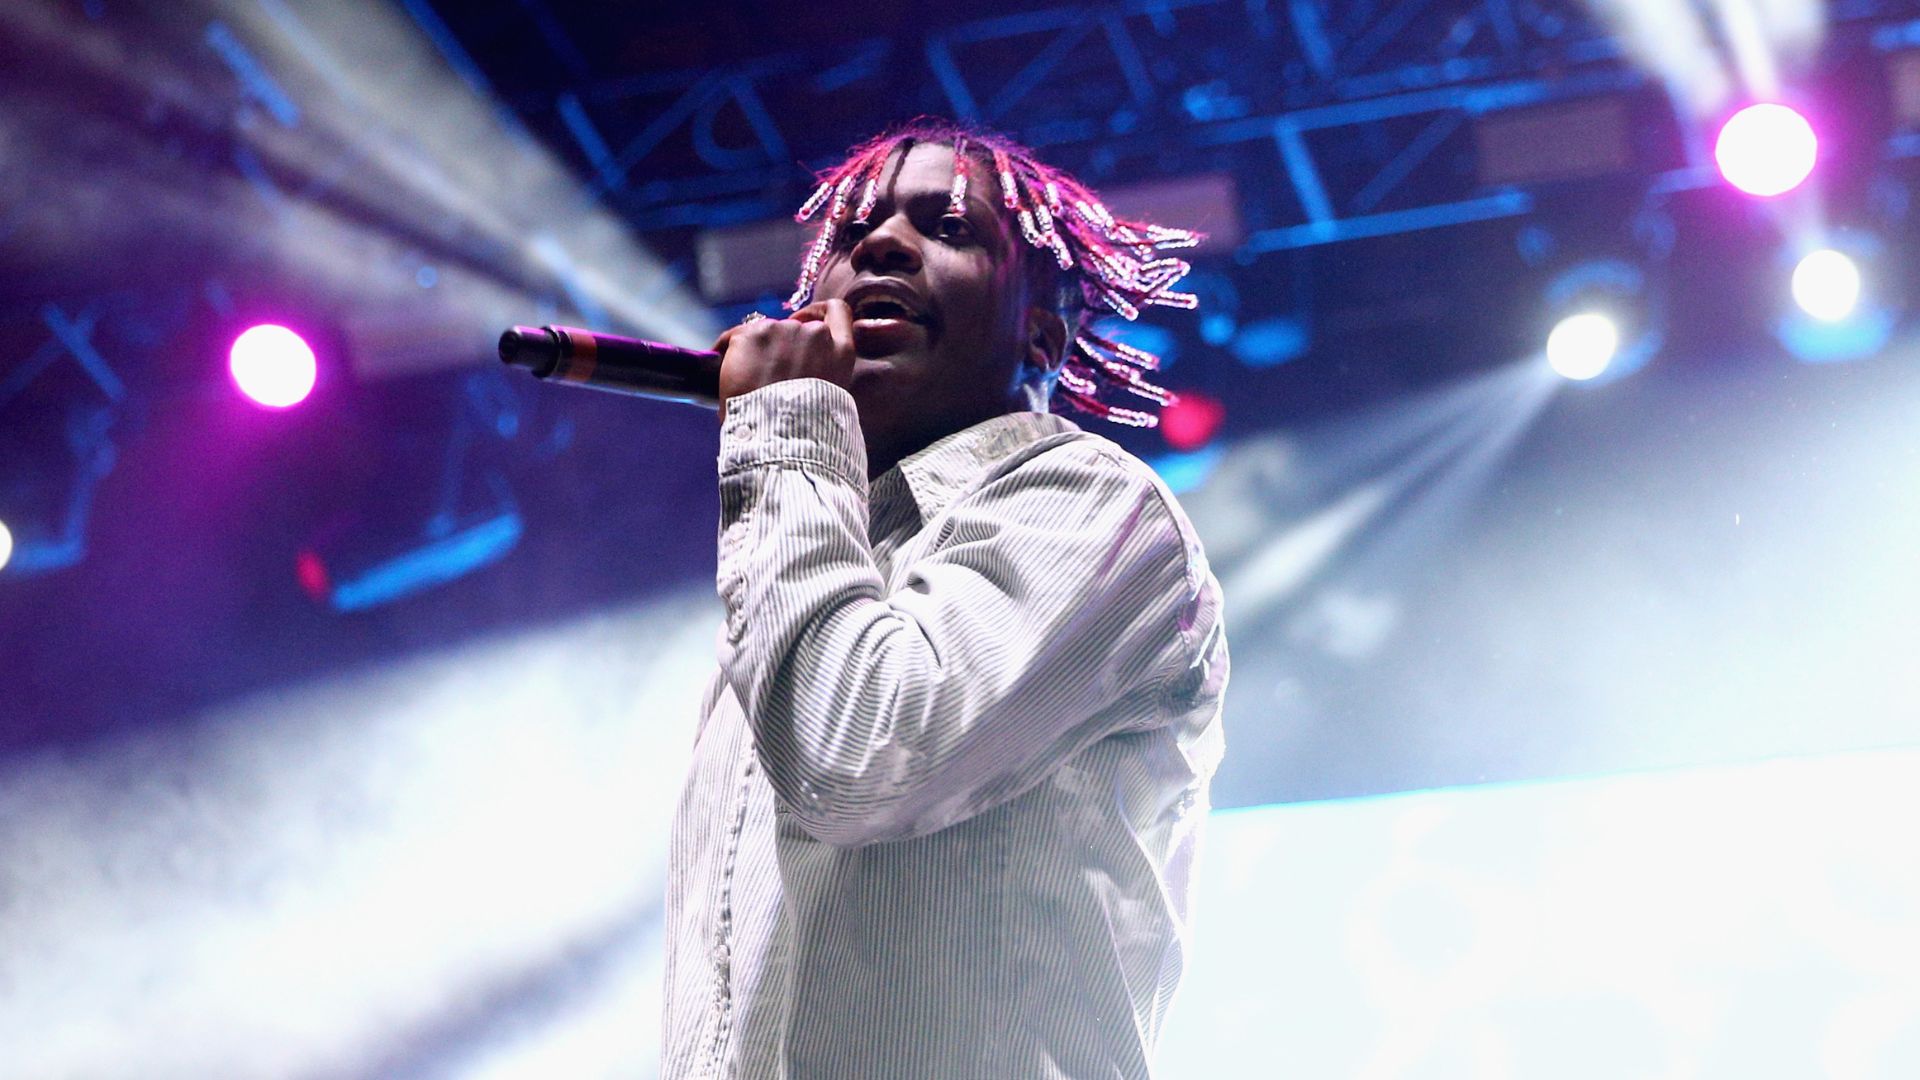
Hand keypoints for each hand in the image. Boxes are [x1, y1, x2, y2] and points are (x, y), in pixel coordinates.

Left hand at [713, 299, 854, 420]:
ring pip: (765, 331)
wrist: (780, 439)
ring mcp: (783, 330)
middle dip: (780, 344)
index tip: (804, 320)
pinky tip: (723, 368)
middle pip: (794, 326)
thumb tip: (802, 368)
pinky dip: (727, 349)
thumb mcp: (831, 398)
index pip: (837, 311)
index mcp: (841, 351)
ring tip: (745, 379)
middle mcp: (815, 334)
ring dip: (756, 349)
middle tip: (766, 371)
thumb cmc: (806, 430)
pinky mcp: (752, 334)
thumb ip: (823, 372)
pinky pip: (735, 336)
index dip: (817, 312)